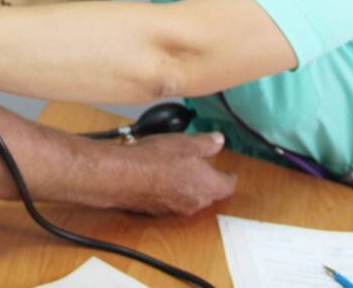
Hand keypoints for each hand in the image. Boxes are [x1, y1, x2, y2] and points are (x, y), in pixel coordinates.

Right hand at [111, 132, 235, 216]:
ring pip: (189, 198)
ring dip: (186, 187)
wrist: (124, 177)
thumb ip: (207, 143)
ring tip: (176, 170)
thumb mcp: (187, 142)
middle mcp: (196, 203)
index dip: (228, 177)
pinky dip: (168, 191)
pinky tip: (157, 178)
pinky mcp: (157, 212)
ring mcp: (175, 210)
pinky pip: (169, 201)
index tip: (228, 173)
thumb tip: (219, 140)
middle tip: (200, 167)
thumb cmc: (158, 158)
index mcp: (209, 186)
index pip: (228, 185)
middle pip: (209, 194)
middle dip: (206, 181)